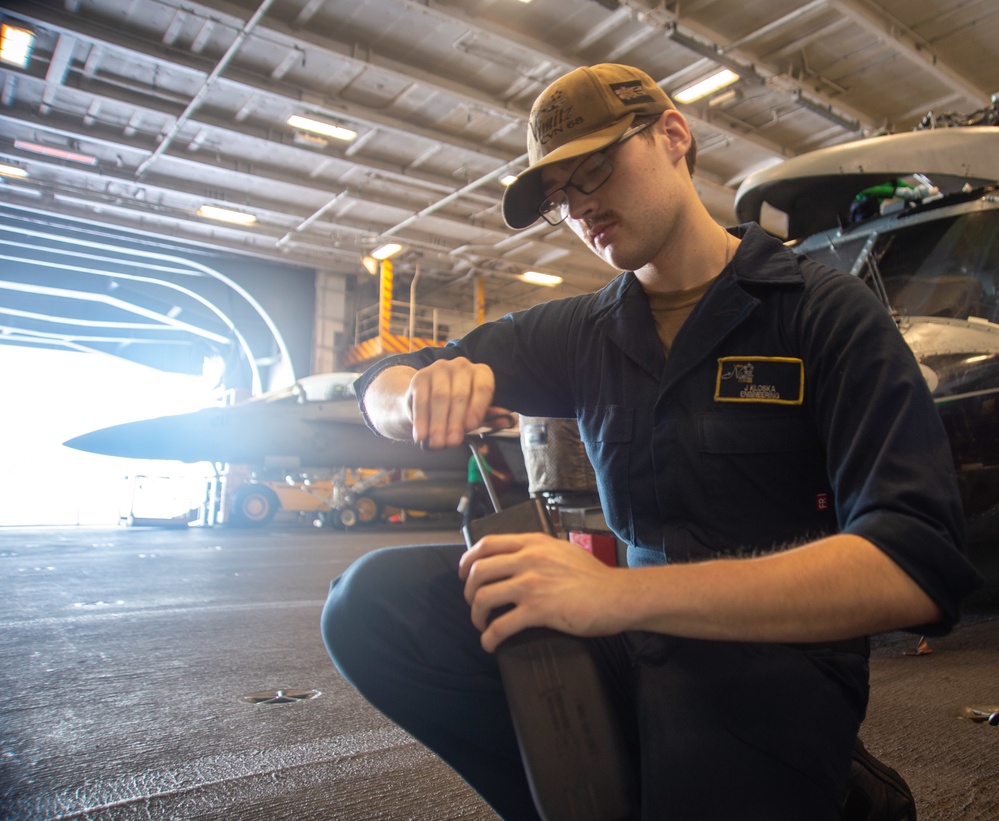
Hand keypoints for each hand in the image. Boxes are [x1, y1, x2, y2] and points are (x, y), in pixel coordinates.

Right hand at [404, 358, 511, 448]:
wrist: (427, 397)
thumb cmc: (457, 407)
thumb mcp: (475, 413)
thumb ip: (490, 418)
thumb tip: (508, 421)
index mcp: (481, 373)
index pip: (483, 388)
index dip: (477, 408)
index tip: (471, 426)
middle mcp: (461, 366)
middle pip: (460, 395)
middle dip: (455, 422)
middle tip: (452, 442)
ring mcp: (440, 369)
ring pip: (440, 397)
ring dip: (438, 423)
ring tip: (437, 443)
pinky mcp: (420, 377)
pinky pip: (421, 399)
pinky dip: (421, 420)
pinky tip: (421, 434)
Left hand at [458, 533, 623, 651]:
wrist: (616, 595)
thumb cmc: (594, 577)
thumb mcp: (562, 550)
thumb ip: (539, 550)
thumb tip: (520, 557)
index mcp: (533, 543)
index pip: (488, 544)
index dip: (469, 559)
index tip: (464, 572)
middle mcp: (528, 560)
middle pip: (479, 571)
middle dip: (468, 590)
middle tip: (472, 602)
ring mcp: (531, 584)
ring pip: (483, 597)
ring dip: (476, 615)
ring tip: (481, 624)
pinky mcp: (537, 610)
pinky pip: (500, 625)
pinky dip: (489, 637)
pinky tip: (490, 643)